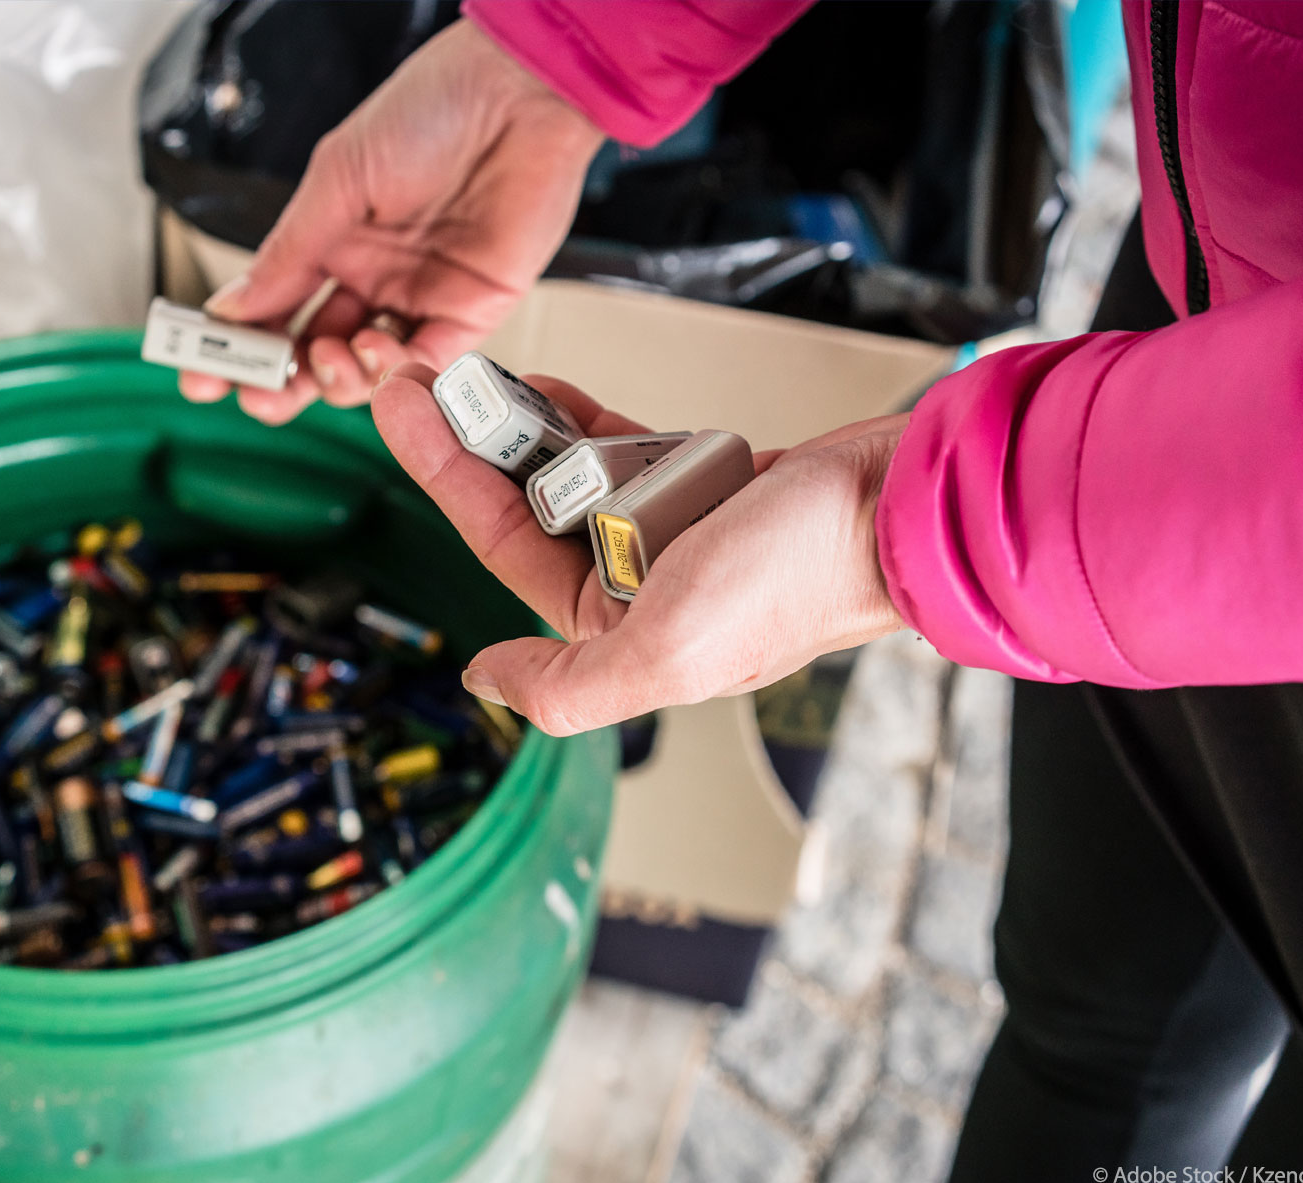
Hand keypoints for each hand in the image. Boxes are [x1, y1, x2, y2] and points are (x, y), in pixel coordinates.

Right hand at [178, 20, 603, 423]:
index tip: (202, 376)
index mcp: (331, 240)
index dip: (239, 349)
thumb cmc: (431, 110)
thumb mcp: (339, 179)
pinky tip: (376, 356)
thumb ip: (288, 252)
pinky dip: (398, 375)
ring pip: (368, 371)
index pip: (274, 311)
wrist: (516, 96)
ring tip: (331, 352)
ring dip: (339, 376)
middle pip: (317, 354)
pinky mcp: (471, 311)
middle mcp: (373, 276)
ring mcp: (420, 297)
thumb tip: (233, 308)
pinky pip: (428, 364)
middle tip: (262, 394)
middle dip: (284, 383)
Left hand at [370, 364, 908, 735]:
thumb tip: (484, 680)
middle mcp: (637, 588)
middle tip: (423, 379)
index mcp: (617, 634)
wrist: (898, 505)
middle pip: (528, 505)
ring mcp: (670, 533)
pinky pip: (627, 449)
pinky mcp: (706, 485)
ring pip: (572, 473)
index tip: (404, 414)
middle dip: (471, 443)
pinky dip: (586, 421)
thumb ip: (566, 687)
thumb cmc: (796, 578)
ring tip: (477, 375)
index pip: (505, 547)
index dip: (445, 477)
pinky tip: (547, 391)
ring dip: (524, 426)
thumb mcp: (665, 652)